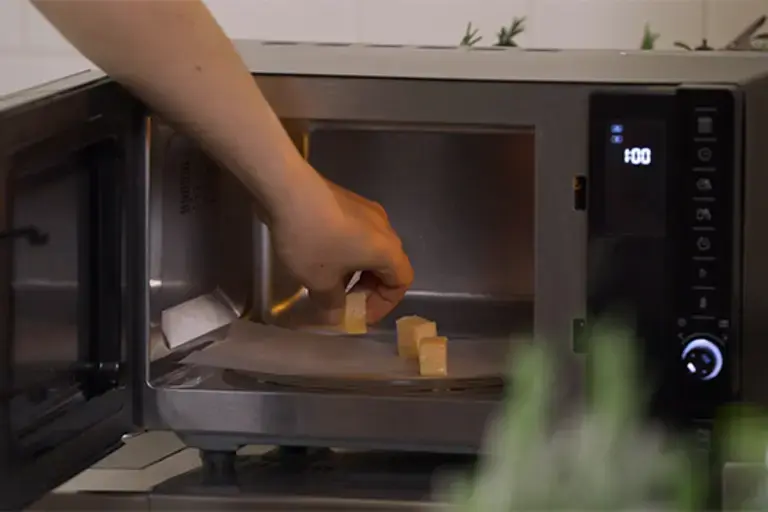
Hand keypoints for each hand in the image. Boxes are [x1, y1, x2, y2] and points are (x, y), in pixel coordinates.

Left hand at [270, 173, 413, 323]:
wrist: (289, 189)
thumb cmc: (312, 240)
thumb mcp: (319, 281)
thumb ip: (332, 303)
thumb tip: (334, 312)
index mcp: (387, 250)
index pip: (401, 282)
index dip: (383, 305)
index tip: (358, 314)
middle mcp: (385, 228)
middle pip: (387, 265)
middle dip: (368, 289)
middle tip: (342, 301)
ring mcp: (367, 210)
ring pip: (371, 249)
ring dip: (356, 270)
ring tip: (329, 280)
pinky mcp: (348, 201)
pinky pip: (357, 234)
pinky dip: (347, 252)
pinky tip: (320, 256)